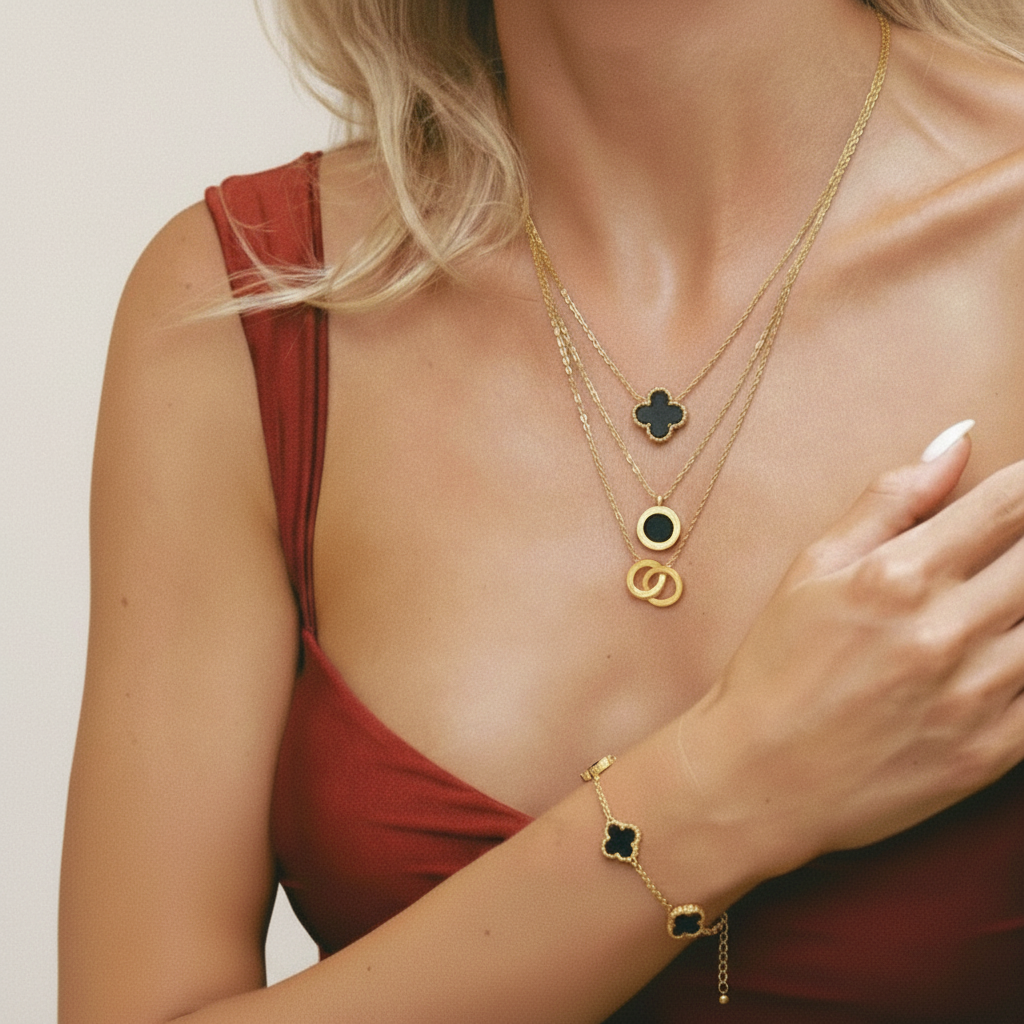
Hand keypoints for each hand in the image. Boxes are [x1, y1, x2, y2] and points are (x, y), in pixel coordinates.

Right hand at [682, 422, 1023, 878]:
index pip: (1009, 505)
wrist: (760, 778)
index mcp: (898, 576)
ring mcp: (976, 695)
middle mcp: (946, 630)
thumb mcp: (811, 569)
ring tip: (1005, 597)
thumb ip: (888, 500)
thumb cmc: (777, 667)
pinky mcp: (992, 752)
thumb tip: (957, 442)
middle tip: (1013, 554)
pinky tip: (1010, 647)